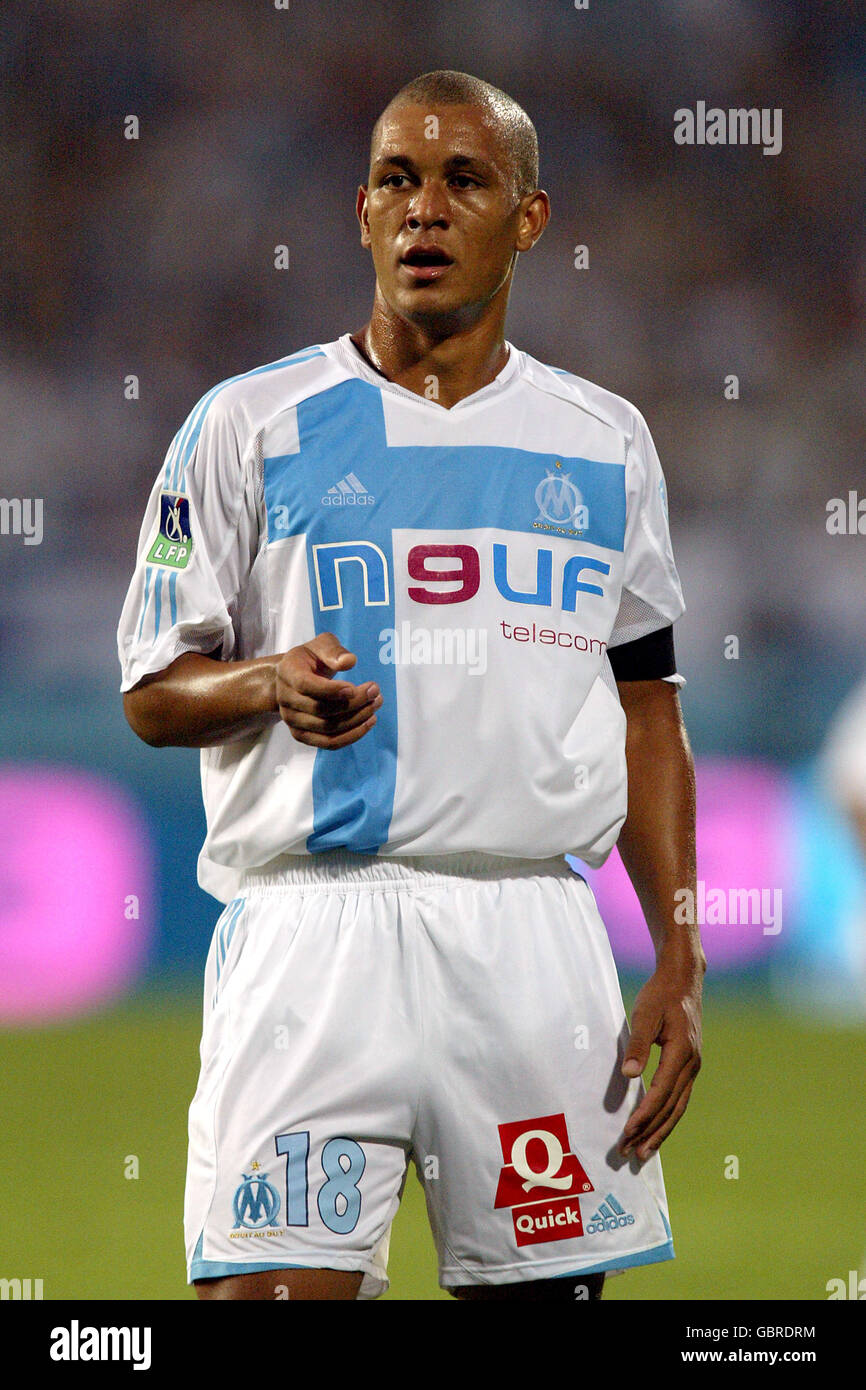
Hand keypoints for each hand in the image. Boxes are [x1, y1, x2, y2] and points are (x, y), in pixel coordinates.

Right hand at [275, 633, 381, 748]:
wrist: (295, 678)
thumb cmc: (311, 659)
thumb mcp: (321, 645)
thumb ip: (334, 651)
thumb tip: (349, 661)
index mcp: (288, 672)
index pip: (306, 685)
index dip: (331, 690)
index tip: (354, 687)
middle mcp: (285, 699)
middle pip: (320, 709)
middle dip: (353, 703)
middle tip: (375, 692)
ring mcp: (291, 720)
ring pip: (327, 728)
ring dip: (357, 719)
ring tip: (376, 704)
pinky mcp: (302, 735)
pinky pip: (328, 743)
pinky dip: (351, 736)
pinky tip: (369, 722)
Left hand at [618, 958, 702, 1160]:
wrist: (683, 980)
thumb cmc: (660, 995)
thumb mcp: (645, 1013)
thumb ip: (637, 1044)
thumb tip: (629, 1074)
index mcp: (682, 1053)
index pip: (660, 1094)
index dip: (643, 1116)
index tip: (626, 1133)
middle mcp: (692, 1065)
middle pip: (671, 1109)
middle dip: (650, 1133)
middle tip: (630, 1154)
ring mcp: (693, 1067)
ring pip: (678, 1108)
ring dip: (660, 1132)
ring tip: (643, 1153)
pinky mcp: (689, 1066)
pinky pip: (679, 1099)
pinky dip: (667, 1118)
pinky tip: (656, 1129)